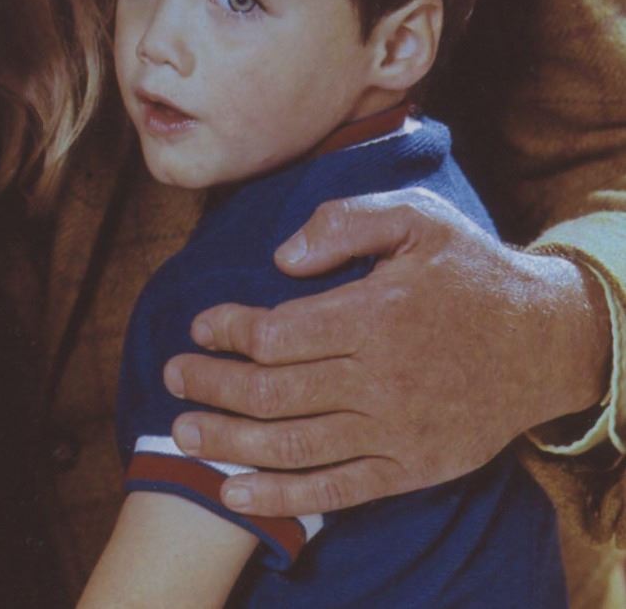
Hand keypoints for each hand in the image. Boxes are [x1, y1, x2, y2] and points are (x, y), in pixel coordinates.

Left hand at [163, 189, 610, 520]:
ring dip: (230, 443)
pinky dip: (283, 496)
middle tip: (171, 376)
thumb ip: (345, 224)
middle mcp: (380, 380)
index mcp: (375, 315)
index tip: (200, 325)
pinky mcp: (410, 468)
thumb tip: (282, 256)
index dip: (229, 330)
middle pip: (275, 392)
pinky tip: (238, 495)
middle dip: (212, 386)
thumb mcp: (416, 217)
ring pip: (295, 445)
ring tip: (182, 434)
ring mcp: (395, 431)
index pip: (279, 333)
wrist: (543, 341)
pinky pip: (337, 490)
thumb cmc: (469, 270)